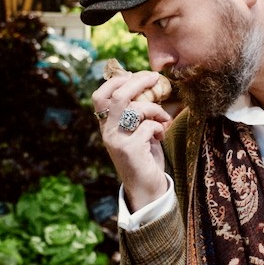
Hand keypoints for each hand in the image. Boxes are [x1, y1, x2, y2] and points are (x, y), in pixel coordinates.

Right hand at [92, 67, 172, 211]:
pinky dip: (160, 127)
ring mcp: (117, 141)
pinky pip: (148, 126)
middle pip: (118, 95)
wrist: (145, 188)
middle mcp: (107, 132)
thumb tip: (145, 83)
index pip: (99, 95)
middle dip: (139, 81)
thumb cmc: (144, 156)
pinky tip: (160, 137)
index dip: (117, 80)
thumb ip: (135, 111)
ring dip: (156, 110)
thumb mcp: (135, 131)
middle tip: (155, 77)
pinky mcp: (130, 150)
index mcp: (106, 125)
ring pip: (136, 109)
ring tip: (164, 119)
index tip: (135, 75)